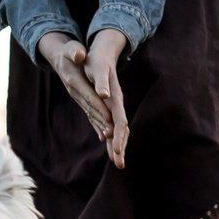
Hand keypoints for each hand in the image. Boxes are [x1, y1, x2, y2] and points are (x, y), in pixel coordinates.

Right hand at [38, 32, 110, 140]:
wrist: (59, 58)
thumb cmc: (68, 51)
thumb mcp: (71, 48)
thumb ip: (75, 52)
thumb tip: (79, 55)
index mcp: (74, 80)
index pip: (89, 95)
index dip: (99, 106)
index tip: (108, 117)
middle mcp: (74, 91)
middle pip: (90, 108)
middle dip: (101, 120)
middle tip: (112, 133)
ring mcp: (77, 97)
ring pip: (90, 113)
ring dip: (99, 125)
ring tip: (110, 137)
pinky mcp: (80, 100)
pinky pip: (89, 113)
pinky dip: (96, 124)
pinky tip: (103, 135)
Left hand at [84, 28, 129, 167]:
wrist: (102, 53)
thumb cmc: (96, 61)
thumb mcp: (96, 68)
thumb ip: (102, 81)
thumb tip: (104, 93)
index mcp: (114, 98)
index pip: (120, 121)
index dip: (118, 137)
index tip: (116, 151)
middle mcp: (116, 104)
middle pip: (122, 129)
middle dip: (120, 147)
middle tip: (120, 165)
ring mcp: (113, 107)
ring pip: (118, 130)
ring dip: (118, 146)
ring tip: (118, 163)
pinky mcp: (108, 108)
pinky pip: (112, 127)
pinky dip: (112, 139)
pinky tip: (110, 149)